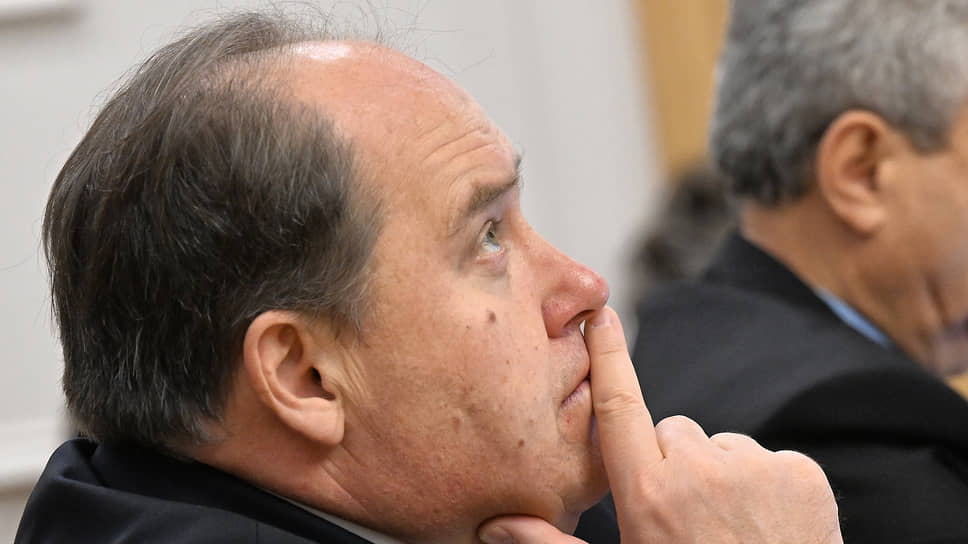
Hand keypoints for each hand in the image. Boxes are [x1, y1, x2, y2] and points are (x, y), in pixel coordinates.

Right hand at [478, 306, 841, 543]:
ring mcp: (754, 469)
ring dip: (722, 475)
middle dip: (673, 461)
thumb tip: (493, 526)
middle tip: (686, 517)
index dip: (607, 355)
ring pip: (722, 447)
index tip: (599, 315)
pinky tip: (770, 528)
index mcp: (646, 495)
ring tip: (732, 529)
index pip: (618, 405)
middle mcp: (697, 471)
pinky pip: (771, 460)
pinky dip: (769, 486)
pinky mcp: (801, 473)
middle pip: (672, 432)